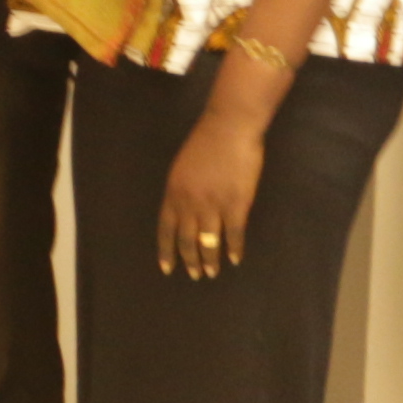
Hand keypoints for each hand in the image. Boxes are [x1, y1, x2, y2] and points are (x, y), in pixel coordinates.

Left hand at [158, 105, 267, 283]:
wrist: (229, 128)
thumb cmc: (205, 142)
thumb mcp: (182, 167)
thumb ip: (181, 190)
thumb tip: (182, 211)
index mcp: (173, 193)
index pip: (165, 229)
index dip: (166, 250)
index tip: (167, 268)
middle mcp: (190, 204)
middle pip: (186, 239)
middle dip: (190, 259)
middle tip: (195, 274)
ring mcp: (213, 206)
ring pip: (208, 242)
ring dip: (210, 260)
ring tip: (211, 272)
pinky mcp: (236, 205)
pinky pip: (233, 234)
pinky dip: (234, 249)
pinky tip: (235, 258)